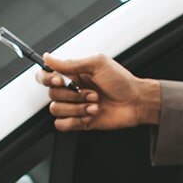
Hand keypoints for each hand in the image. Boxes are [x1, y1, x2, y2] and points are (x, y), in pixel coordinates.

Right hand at [39, 53, 158, 131]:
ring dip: (77, 108)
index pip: (46, 76)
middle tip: (92, 93)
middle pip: (51, 94)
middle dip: (73, 95)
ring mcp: (75, 106)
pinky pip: (61, 125)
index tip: (61, 81)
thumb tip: (48, 58)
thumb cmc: (122, 81)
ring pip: (56, 109)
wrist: (136, 102)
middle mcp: (72, 90)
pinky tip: (90, 116)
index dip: (48, 79)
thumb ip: (70, 63)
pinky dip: (74, 121)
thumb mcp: (97, 64)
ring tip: (95, 105)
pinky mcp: (79, 121)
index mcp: (73, 74)